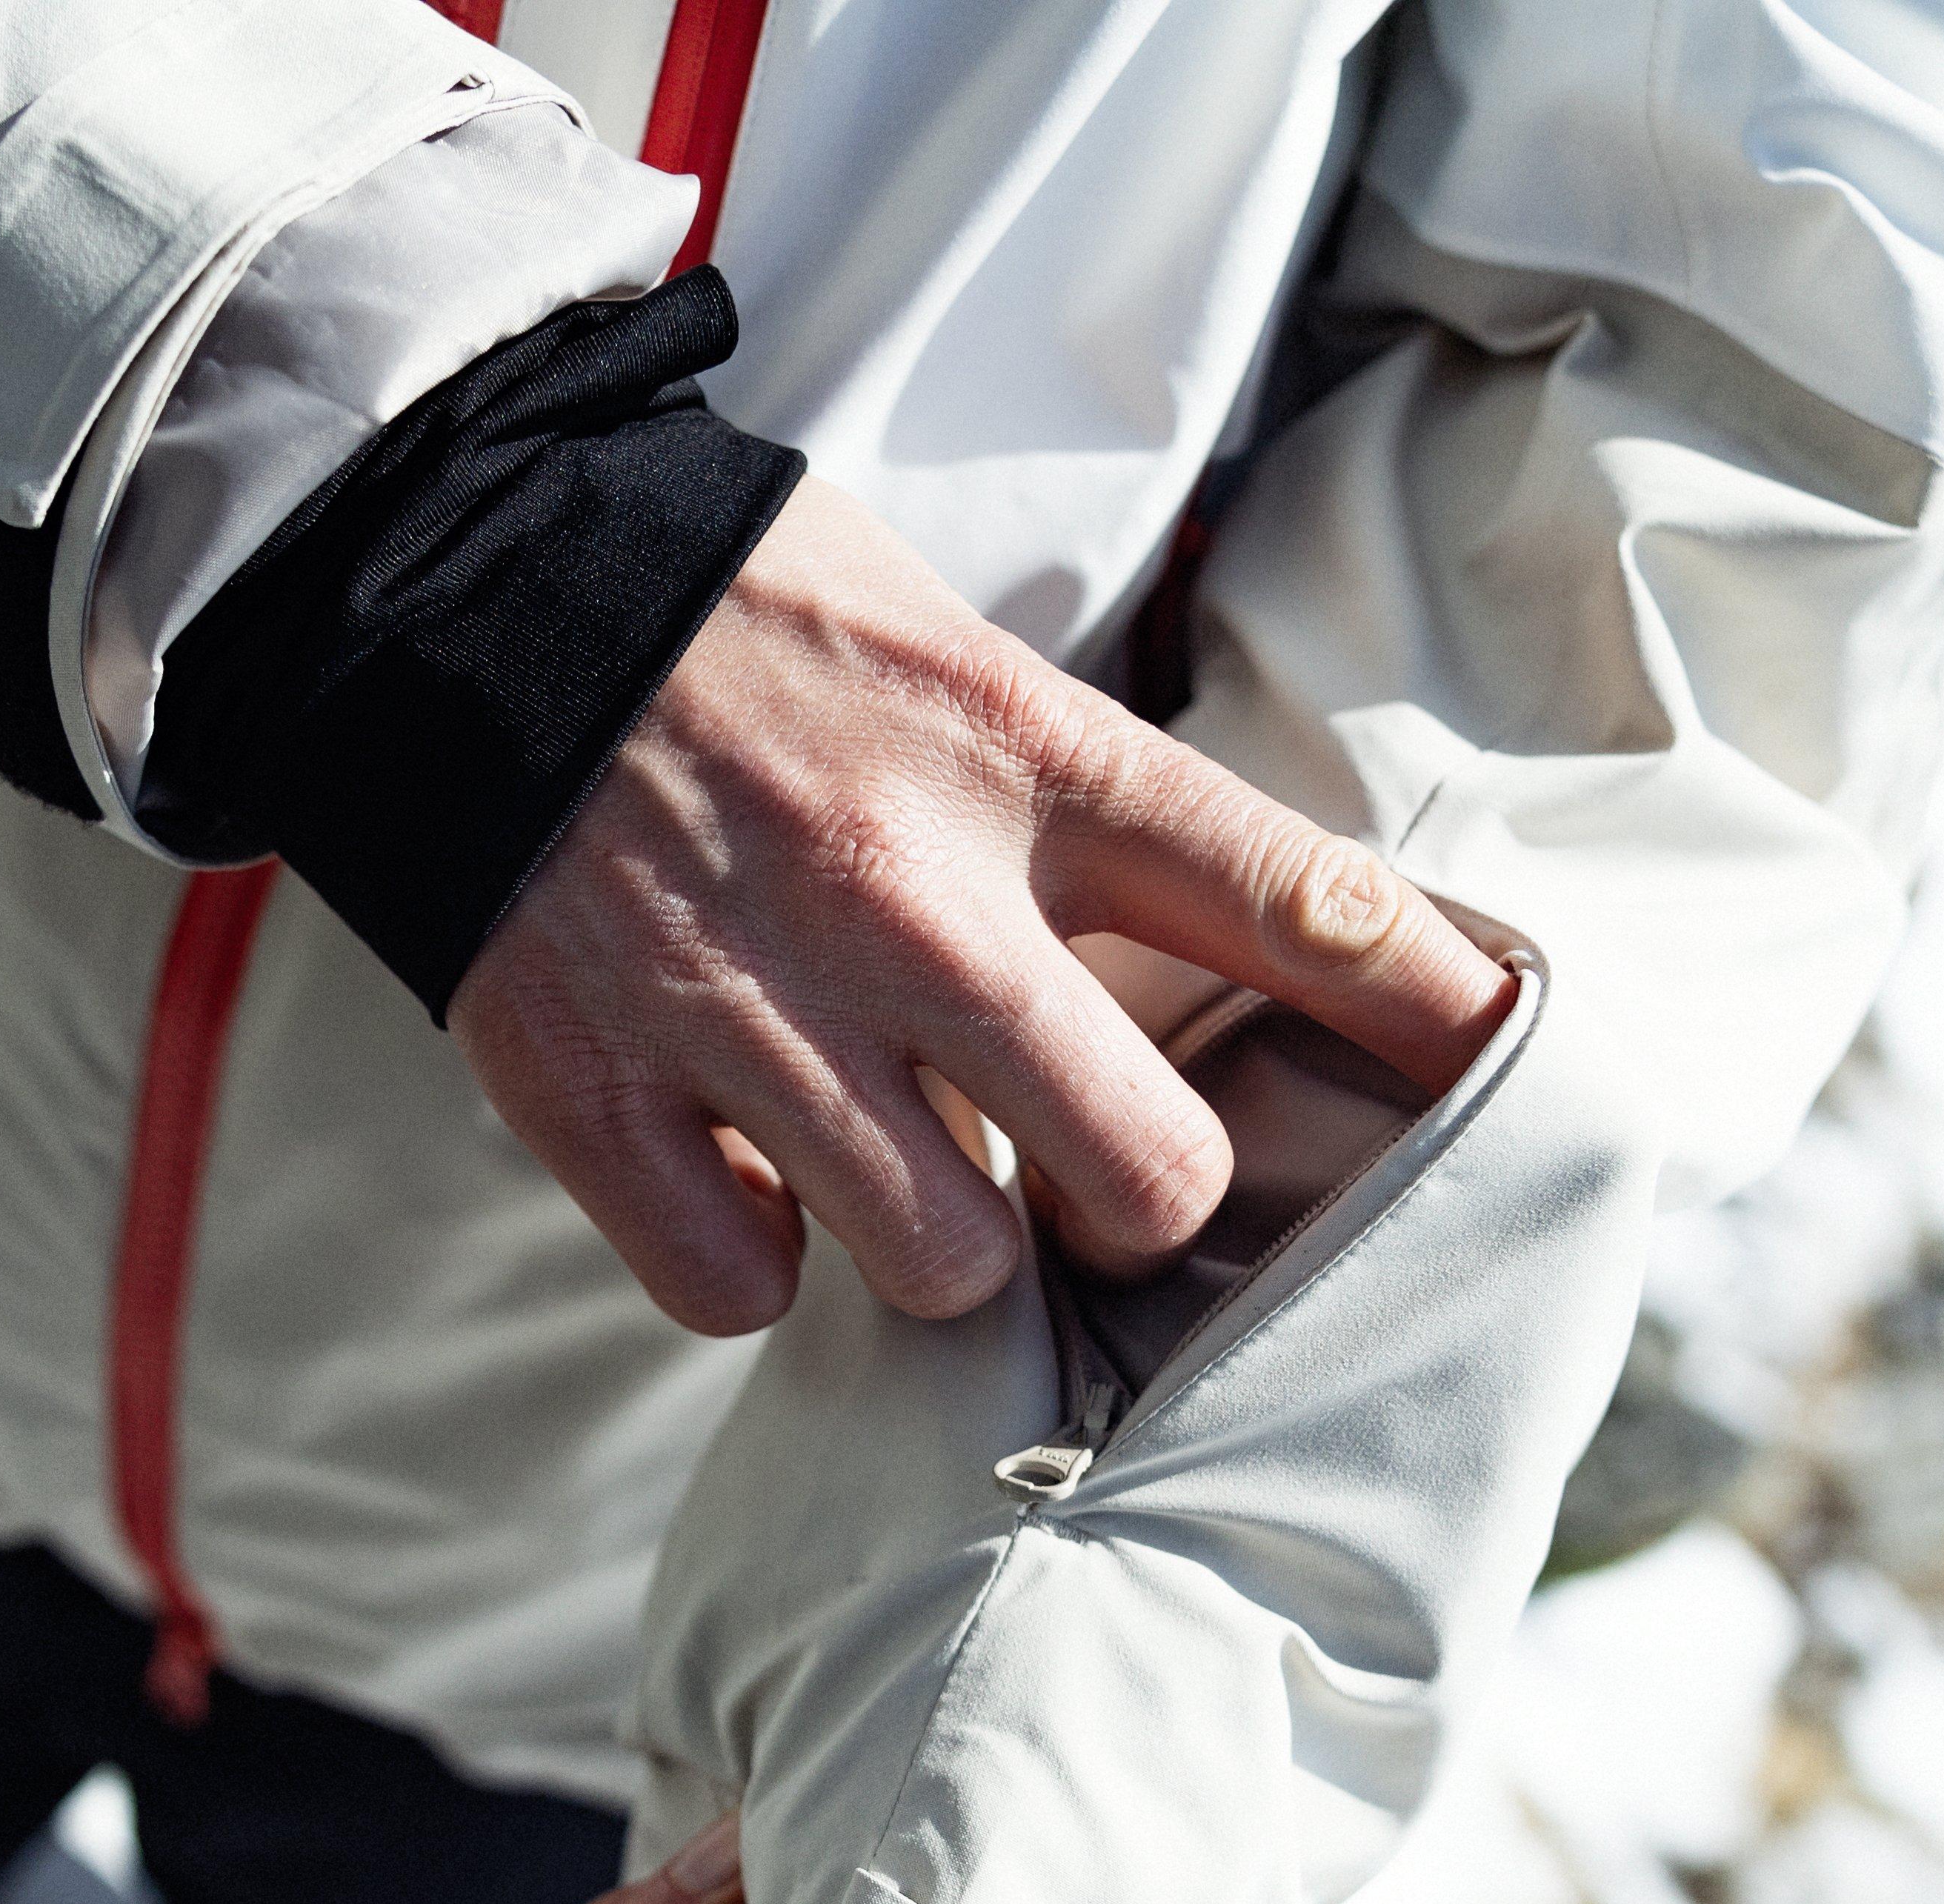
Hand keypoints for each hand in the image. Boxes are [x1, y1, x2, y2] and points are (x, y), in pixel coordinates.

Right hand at [449, 475, 1512, 1337]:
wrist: (446, 576)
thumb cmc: (728, 611)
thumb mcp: (954, 646)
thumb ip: (1085, 796)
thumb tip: (1250, 938)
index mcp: (1019, 761)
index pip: (1293, 902)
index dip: (1430, 1010)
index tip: (1497, 1067)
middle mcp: (909, 898)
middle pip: (1149, 1176)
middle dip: (1140, 1202)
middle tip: (1086, 1161)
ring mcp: (747, 1008)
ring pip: (948, 1266)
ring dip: (938, 1239)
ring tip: (888, 1158)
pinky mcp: (594, 1088)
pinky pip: (738, 1287)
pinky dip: (751, 1257)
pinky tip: (743, 1171)